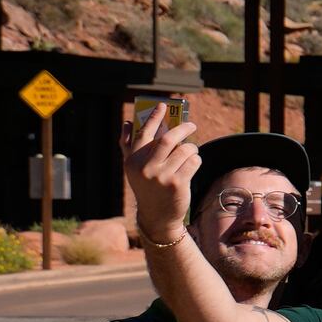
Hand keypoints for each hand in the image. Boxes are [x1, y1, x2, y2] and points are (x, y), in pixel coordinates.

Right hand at [123, 103, 198, 244]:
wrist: (157, 216)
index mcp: (132, 161)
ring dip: (192, 148)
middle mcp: (145, 168)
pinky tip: (192, 165)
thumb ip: (129, 146)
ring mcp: (161, 176)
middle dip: (184, 128)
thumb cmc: (147, 186)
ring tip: (190, 153)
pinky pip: (194, 161)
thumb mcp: (134, 168)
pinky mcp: (177, 183)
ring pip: (185, 150)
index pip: (143, 133)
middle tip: (192, 125)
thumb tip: (125, 123)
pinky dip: (196, 159)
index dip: (153, 117)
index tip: (162, 105)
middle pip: (168, 138)